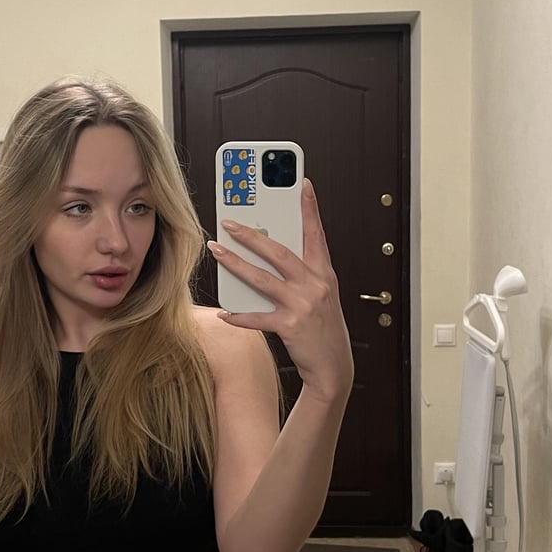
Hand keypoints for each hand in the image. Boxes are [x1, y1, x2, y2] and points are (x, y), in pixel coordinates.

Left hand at [208, 178, 353, 405]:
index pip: (316, 234)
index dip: (310, 208)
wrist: (334, 367)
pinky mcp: (289, 326)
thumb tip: (267, 256)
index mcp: (324, 274)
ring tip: (216, 251)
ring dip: (235, 264)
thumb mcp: (321, 296)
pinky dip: (238, 315)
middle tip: (229, 223)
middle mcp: (315, 285)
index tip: (302, 184)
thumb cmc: (324, 328)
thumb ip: (301, 275)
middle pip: (279, 252)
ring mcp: (302, 305)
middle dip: (252, 235)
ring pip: (262, 279)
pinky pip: (256, 317)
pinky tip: (224, 311)